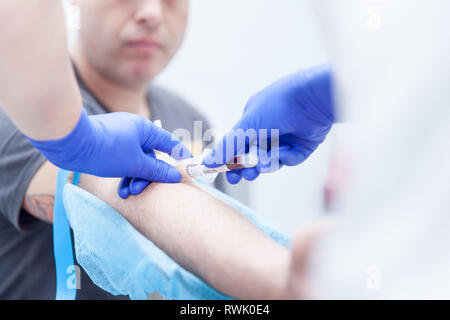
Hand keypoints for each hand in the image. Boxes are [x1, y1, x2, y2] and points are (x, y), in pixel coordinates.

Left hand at [28, 110, 190, 195]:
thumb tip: (175, 175)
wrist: (69, 142)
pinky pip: (122, 160)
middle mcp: (134, 130)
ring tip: (126, 194)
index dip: (180, 157)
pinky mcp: (107, 144)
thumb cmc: (106, 149)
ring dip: (132, 178)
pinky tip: (118, 188)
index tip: (189, 169)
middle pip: (150, 156)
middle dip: (146, 175)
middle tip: (140, 190)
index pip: (170, 143)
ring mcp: (120, 136)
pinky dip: (122, 173)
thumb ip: (156, 170)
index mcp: (145, 129)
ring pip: (135, 160)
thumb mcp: (135, 164)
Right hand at [203, 64, 334, 183]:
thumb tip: (207, 162)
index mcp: (252, 121)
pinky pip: (289, 159)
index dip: (232, 161)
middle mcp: (268, 130)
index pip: (237, 145)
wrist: (312, 99)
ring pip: (270, 161)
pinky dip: (285, 157)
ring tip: (264, 161)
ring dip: (266, 162)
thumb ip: (227, 146)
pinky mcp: (301, 146)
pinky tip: (286, 150)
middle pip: (253, 157)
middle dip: (248, 167)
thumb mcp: (247, 126)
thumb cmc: (277, 105)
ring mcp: (285, 139)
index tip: (227, 174)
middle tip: (245, 174)